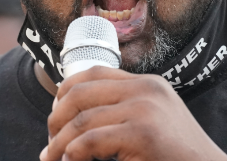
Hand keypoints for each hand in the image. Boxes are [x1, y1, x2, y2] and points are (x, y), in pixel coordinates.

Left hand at [40, 66, 226, 160]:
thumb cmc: (177, 157)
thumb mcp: (154, 121)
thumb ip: (126, 110)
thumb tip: (75, 118)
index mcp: (147, 83)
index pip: (93, 73)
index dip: (64, 92)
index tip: (54, 116)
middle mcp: (145, 89)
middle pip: (80, 93)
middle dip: (55, 119)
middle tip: (49, 144)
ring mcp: (145, 110)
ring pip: (81, 120)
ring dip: (58, 144)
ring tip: (52, 159)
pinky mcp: (142, 134)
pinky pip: (91, 141)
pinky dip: (72, 155)